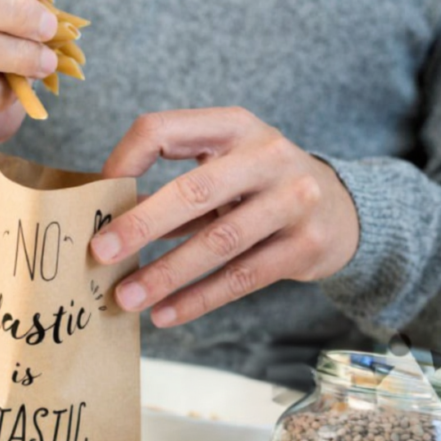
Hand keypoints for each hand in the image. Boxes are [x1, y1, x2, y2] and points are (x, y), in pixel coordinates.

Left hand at [89, 108, 359, 326]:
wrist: (343, 209)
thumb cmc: (261, 186)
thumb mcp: (225, 166)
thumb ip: (177, 187)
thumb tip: (109, 222)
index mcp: (233, 126)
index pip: (163, 129)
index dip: (123, 161)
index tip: (98, 197)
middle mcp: (267, 155)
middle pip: (194, 190)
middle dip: (141, 224)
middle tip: (100, 254)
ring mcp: (293, 200)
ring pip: (219, 242)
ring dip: (165, 274)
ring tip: (126, 298)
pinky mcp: (306, 245)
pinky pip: (242, 278)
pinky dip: (199, 299)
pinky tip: (165, 314)